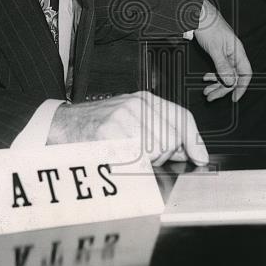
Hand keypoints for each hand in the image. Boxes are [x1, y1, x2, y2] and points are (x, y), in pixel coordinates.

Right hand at [46, 91, 208, 165]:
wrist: (64, 124)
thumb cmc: (99, 124)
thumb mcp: (133, 120)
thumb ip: (161, 132)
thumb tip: (190, 151)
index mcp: (146, 100)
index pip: (181, 117)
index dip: (194, 140)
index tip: (201, 158)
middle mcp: (137, 105)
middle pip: (171, 139)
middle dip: (162, 155)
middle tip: (142, 154)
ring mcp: (123, 118)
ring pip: (155, 151)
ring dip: (145, 162)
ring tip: (127, 154)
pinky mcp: (109, 133)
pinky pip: (134, 159)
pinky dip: (130, 166)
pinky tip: (118, 157)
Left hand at [193, 0, 251, 101]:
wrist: (197, 13)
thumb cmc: (208, 25)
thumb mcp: (214, 48)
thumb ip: (222, 65)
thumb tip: (230, 82)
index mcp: (237, 51)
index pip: (245, 73)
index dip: (242, 87)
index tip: (234, 98)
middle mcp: (233, 53)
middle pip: (233, 76)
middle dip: (223, 88)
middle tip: (211, 97)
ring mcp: (226, 53)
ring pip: (225, 74)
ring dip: (216, 84)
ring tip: (206, 91)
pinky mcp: (218, 52)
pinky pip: (219, 68)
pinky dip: (213, 76)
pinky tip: (206, 78)